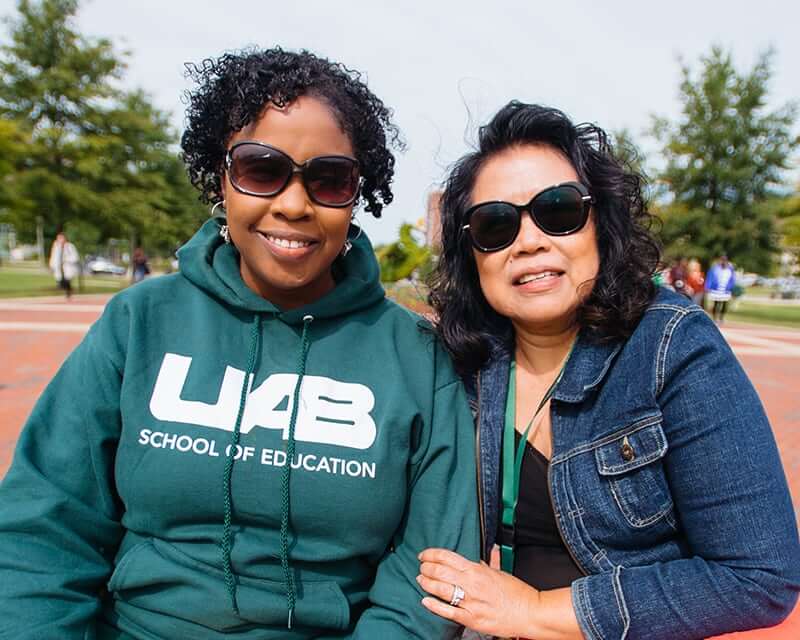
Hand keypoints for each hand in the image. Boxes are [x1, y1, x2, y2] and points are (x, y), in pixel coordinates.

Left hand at [417, 547, 539, 637]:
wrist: (530, 613)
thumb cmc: (517, 592)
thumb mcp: (499, 571)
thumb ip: (486, 562)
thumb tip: (483, 553)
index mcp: (477, 570)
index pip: (447, 557)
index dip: (432, 554)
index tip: (424, 554)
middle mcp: (472, 584)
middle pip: (440, 571)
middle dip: (426, 568)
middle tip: (421, 567)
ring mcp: (470, 602)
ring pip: (440, 590)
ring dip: (427, 583)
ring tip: (421, 580)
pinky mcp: (471, 619)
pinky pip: (448, 612)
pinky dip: (434, 606)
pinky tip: (425, 601)